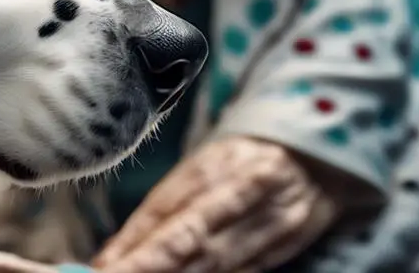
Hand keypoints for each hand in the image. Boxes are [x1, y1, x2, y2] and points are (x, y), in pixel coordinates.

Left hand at [92, 137, 342, 272]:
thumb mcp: (199, 171)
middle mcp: (247, 191)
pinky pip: (245, 272)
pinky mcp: (287, 248)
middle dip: (151, 265)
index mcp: (218, 165)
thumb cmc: (240, 164)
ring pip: (219, 261)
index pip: (170, 207)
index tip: (105, 267)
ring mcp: (273, 222)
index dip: (137, 244)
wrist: (314, 157)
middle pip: (193, 237)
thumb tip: (111, 256)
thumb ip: (158, 213)